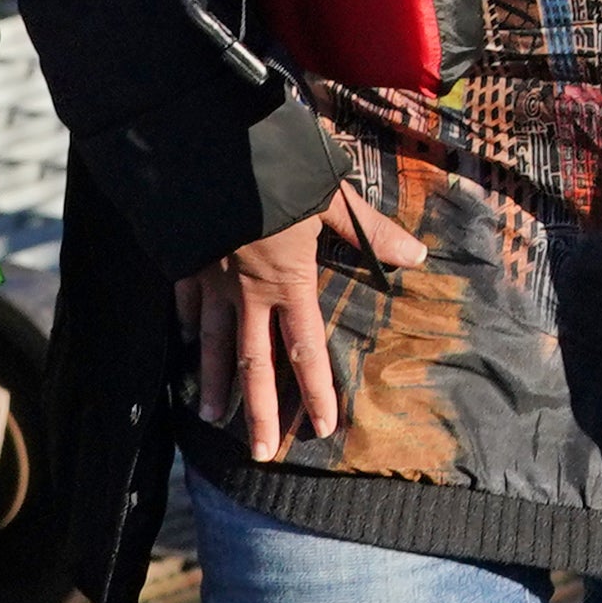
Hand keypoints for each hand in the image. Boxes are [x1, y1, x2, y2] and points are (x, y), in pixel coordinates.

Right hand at [181, 180, 426, 461]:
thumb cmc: (275, 169)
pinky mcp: (184, 263)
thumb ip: (369, 230)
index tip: (319, 429)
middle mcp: (248, 293)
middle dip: (257, 413)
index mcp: (289, 282)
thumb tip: (417, 256)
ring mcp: (211, 281)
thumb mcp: (330, 195)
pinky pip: (186, 305)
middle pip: (254, 365)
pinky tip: (185, 345)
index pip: (305, 350)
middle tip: (259, 454)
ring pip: (212, 344)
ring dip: (216, 384)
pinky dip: (186, 328)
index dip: (315, 392)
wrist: (206, 148)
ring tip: (212, 418)